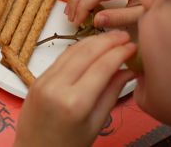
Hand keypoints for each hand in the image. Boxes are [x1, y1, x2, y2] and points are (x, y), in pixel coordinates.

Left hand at [14, 31, 136, 146]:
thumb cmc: (67, 146)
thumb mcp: (95, 125)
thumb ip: (111, 94)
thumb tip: (128, 71)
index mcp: (75, 103)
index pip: (102, 67)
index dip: (120, 53)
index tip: (133, 47)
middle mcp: (57, 87)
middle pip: (87, 53)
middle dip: (108, 41)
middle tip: (125, 35)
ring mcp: (44, 81)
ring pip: (73, 50)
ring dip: (93, 41)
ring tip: (111, 37)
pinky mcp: (37, 78)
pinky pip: (61, 58)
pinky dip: (78, 49)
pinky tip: (91, 46)